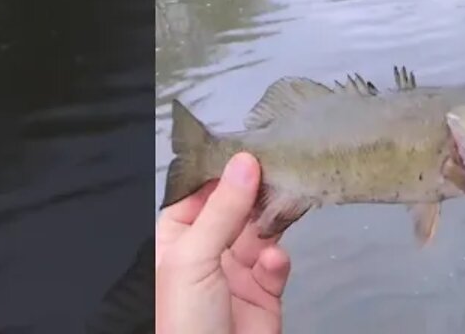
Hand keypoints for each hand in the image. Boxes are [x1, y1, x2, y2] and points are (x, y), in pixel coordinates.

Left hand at [156, 152, 291, 333]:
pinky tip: (274, 265)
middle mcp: (206, 251)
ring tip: (288, 204)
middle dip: (256, 191)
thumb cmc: (183, 325)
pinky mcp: (264, 292)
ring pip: (261, 231)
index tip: (250, 148)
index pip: (201, 192)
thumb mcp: (195, 258)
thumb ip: (222, 209)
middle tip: (280, 166)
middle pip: (236, 207)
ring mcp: (235, 271)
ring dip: (273, 221)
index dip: (224, 171)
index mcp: (177, 238)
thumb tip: (244, 163)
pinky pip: (277, 264)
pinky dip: (279, 261)